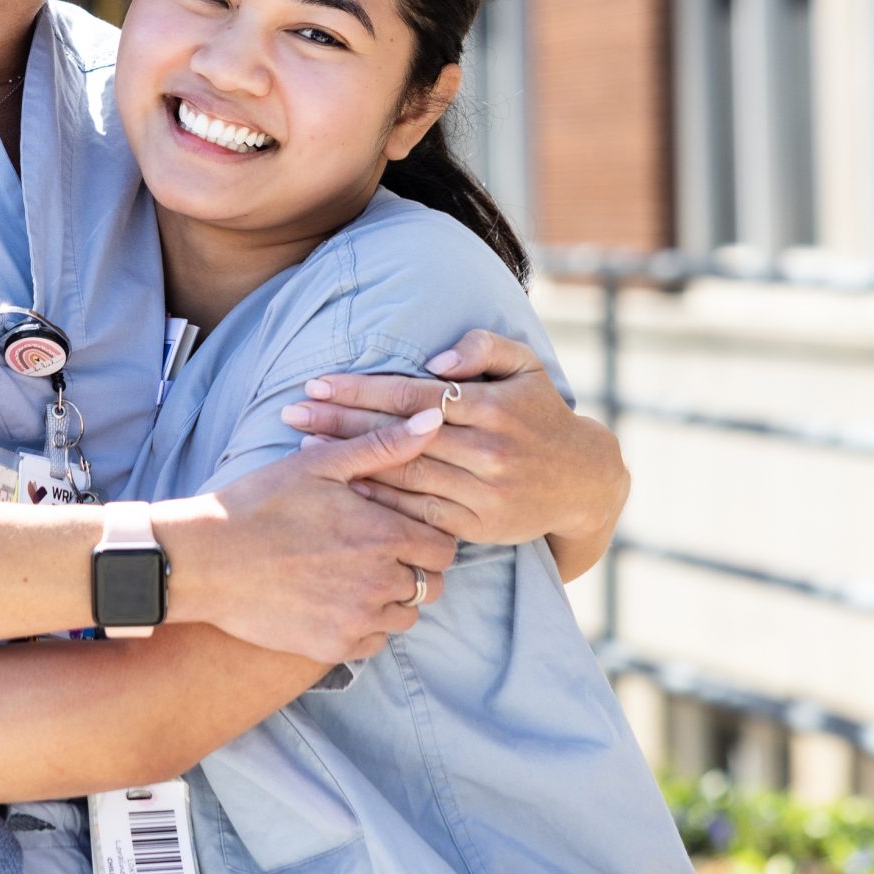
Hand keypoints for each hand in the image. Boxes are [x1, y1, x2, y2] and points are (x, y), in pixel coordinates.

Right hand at [163, 445, 454, 661]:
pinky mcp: (334, 647)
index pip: (443, 546)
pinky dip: (367, 626)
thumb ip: (384, 445)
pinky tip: (339, 602)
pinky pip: (375, 643)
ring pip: (406, 616)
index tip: (400, 528)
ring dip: (393, 598)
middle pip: (432, 585)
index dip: (427, 536)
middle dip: (415, 568)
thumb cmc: (260, 504)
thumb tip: (436, 421)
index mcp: (384, 534)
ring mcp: (358, 619)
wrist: (205, 560)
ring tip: (357, 576)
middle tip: (380, 552)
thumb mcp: (321, 464)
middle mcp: (379, 582)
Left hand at [280, 330, 628, 554]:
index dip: (361, 389)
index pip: (412, 395)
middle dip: (340, 421)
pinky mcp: (477, 526)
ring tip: (305, 444)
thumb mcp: (526, 366)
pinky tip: (345, 487)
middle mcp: (487, 451)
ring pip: (404, 473)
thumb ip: (484, 348)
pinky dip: (380, 499)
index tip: (318, 382)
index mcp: (493, 408)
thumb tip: (437, 361)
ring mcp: (482, 492)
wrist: (582, 480)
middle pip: (398, 434)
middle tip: (291, 411)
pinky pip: (419, 511)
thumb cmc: (542, 412)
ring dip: (350, 460)